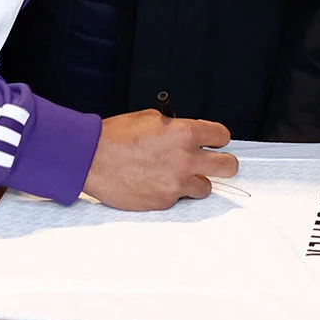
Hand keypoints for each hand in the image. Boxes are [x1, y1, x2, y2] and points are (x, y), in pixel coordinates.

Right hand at [82, 110, 235, 210]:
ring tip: (180, 176)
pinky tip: (156, 184)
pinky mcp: (163, 201)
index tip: (215, 142)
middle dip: (224, 164)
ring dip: (196, 181)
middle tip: (216, 164)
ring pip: (206, 187)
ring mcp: (176, 183)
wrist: (91, 159)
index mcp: (184, 133)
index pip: (222, 136)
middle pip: (228, 166)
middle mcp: (185, 159)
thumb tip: (186, 133)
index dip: (219, 138)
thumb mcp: (150, 118)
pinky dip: (172, 192)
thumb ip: (175, 127)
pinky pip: (179, 199)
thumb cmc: (115, 137)